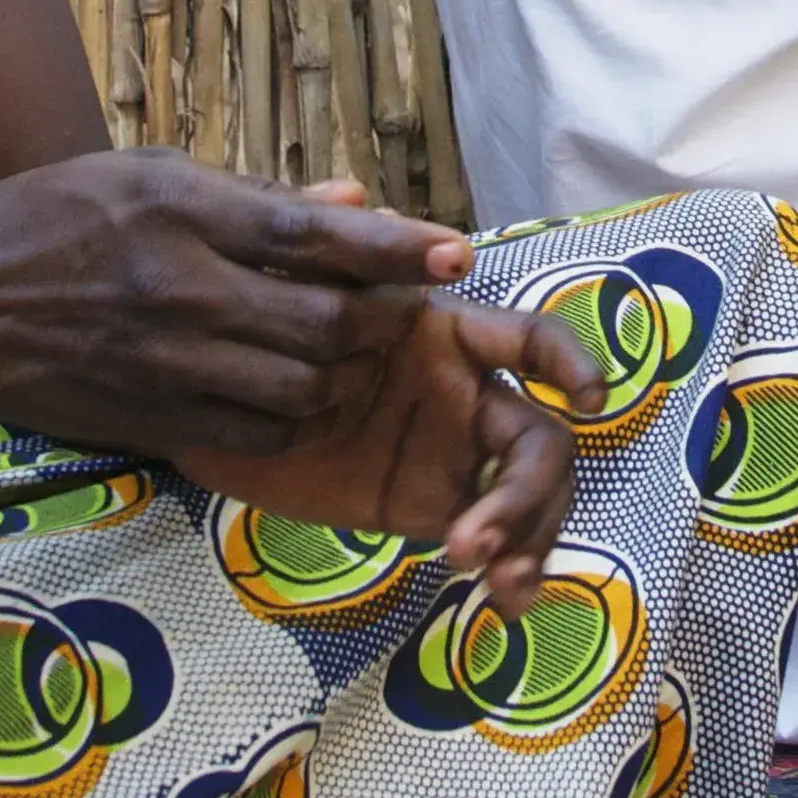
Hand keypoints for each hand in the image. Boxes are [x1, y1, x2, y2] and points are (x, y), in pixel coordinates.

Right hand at [0, 152, 465, 461]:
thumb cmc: (45, 220)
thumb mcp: (142, 176)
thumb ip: (253, 197)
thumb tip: (354, 201)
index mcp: (180, 210)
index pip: (316, 233)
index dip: (397, 248)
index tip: (454, 254)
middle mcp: (177, 288)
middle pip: (326, 324)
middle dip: (385, 324)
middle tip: (407, 314)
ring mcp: (162, 363)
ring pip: (301, 390)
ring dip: (346, 378)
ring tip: (356, 356)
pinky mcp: (147, 418)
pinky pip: (255, 435)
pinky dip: (294, 420)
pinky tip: (295, 397)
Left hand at [177, 273, 606, 618]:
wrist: (210, 403)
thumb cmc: (257, 332)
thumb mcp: (285, 288)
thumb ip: (318, 246)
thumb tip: (349, 196)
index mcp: (446, 335)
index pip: (527, 337)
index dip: (568, 358)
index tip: (586, 398)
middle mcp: (466, 394)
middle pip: (544, 438)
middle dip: (529, 490)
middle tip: (475, 537)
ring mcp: (456, 455)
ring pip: (532, 493)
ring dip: (530, 534)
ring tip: (491, 577)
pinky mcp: (432, 508)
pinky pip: (493, 539)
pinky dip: (512, 569)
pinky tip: (500, 601)